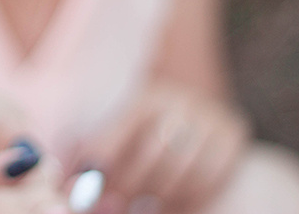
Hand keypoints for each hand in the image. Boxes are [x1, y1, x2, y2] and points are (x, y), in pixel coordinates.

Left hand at [75, 83, 249, 210]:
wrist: (190, 113)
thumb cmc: (139, 131)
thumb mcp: (113, 131)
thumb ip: (88, 154)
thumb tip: (64, 183)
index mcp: (141, 96)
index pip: (116, 133)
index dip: (98, 168)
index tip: (84, 193)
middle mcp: (178, 100)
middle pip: (151, 154)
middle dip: (128, 188)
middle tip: (111, 207)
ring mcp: (209, 116)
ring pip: (183, 169)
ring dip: (159, 198)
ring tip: (141, 208)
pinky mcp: (233, 133)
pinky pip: (213, 176)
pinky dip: (190, 197)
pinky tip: (171, 206)